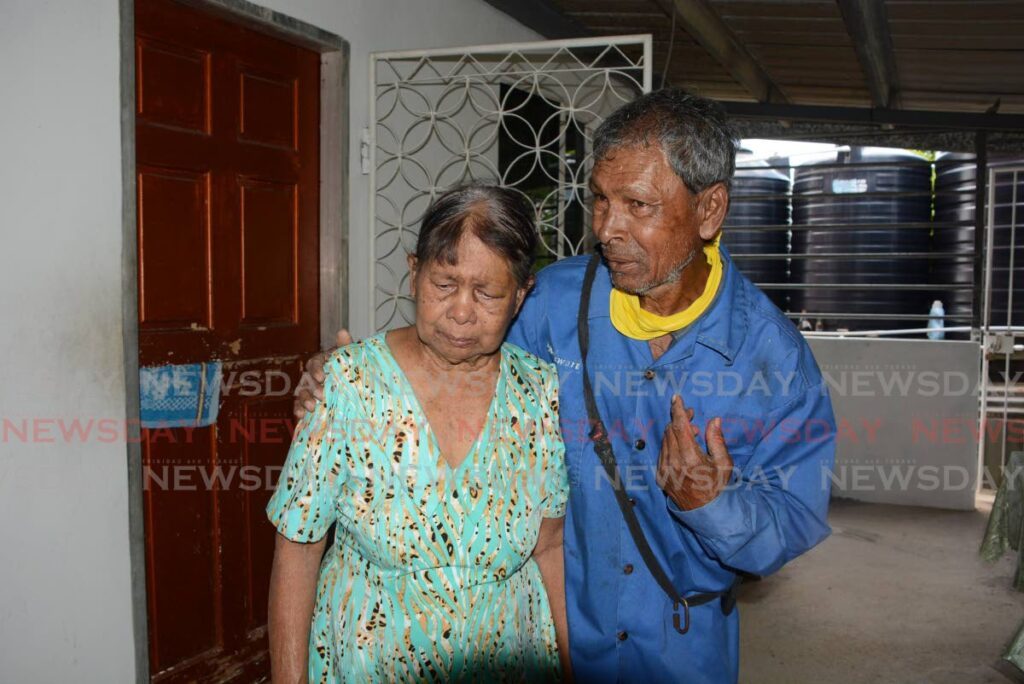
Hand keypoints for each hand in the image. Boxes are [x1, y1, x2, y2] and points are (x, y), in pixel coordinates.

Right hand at [292, 329, 352, 418]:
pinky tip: (300, 416)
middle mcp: (311, 375)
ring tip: (311, 408)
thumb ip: (345, 346)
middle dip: (312, 388)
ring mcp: (307, 388)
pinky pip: (298, 405)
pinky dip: (298, 410)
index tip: (322, 377)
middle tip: (322, 396)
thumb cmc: (348, 368)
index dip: (316, 370)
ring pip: (301, 392)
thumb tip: (343, 332)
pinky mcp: (306, 402)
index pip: (314, 363)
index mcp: (320, 362)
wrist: (352, 387)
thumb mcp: (348, 357)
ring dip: (304, 400)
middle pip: (306, 380)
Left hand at [656, 395, 732, 510]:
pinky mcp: (660, 476)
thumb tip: (714, 420)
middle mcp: (674, 463)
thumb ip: (717, 440)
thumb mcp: (724, 463)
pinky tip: (682, 448)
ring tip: (692, 434)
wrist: (706, 512)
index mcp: (691, 458)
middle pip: (670, 431)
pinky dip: (670, 445)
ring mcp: (665, 470)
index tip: (676, 398)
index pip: (680, 427)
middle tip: (692, 416)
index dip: (678, 410)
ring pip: (665, 440)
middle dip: (679, 419)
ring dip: (676, 432)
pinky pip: (662, 453)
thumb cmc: (718, 486)